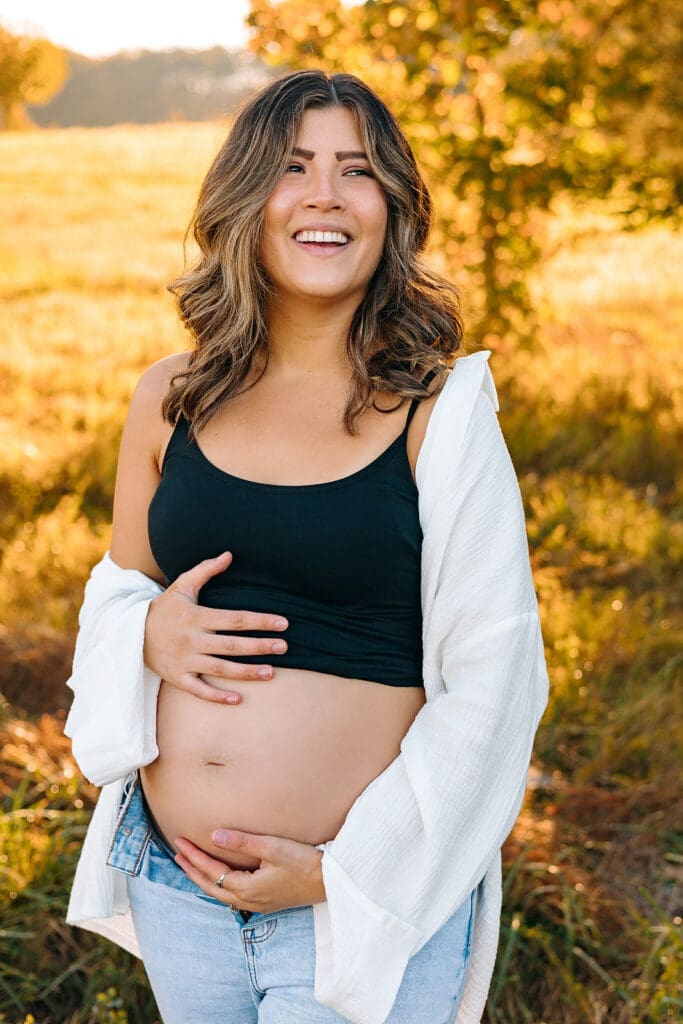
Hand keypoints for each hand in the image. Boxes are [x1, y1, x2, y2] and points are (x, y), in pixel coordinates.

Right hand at [143, 552, 288, 703]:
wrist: (130, 633)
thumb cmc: (164, 608)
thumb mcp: (182, 586)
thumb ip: (206, 570)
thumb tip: (229, 554)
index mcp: (196, 617)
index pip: (235, 619)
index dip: (260, 621)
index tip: (283, 623)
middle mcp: (192, 640)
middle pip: (232, 645)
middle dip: (260, 647)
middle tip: (284, 647)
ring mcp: (185, 660)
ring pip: (220, 669)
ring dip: (246, 672)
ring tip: (271, 672)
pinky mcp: (177, 677)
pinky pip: (199, 690)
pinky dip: (217, 696)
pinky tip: (238, 699)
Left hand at [174, 829, 326, 913]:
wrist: (330, 882)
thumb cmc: (304, 862)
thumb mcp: (273, 847)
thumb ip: (242, 842)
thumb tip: (214, 836)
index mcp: (246, 888)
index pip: (211, 870)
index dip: (194, 855)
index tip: (179, 841)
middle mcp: (248, 900)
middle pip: (210, 886)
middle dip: (192, 869)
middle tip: (177, 853)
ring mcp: (257, 904)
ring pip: (220, 893)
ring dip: (204, 877)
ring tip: (191, 865)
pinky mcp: (266, 901)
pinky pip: (232, 895)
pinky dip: (219, 884)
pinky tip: (221, 877)